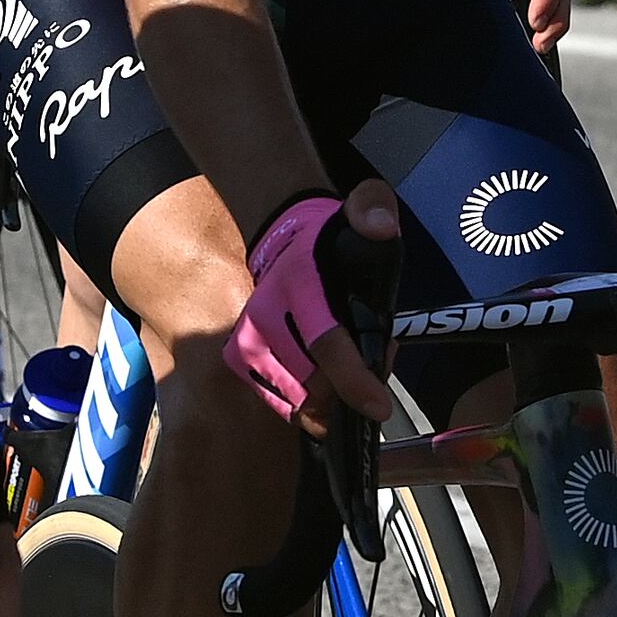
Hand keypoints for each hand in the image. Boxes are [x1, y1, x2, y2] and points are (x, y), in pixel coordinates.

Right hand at [225, 182, 401, 434]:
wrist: (281, 238)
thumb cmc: (333, 238)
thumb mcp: (364, 209)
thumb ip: (373, 209)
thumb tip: (378, 226)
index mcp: (300, 282)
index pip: (326, 342)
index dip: (353, 380)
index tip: (379, 407)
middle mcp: (266, 314)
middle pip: (315, 382)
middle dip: (352, 386)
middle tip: (372, 362)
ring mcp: (247, 339)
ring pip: (297, 399)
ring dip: (331, 396)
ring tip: (348, 367)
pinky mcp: (237, 358)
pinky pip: (278, 402)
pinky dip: (308, 403)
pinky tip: (323, 380)